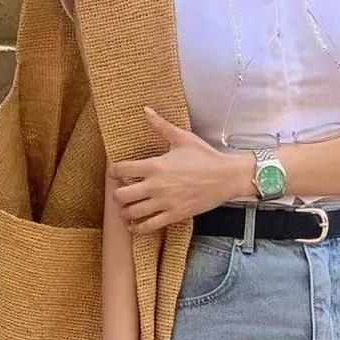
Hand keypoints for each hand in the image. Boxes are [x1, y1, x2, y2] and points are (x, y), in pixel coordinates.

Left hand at [111, 108, 252, 234]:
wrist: (227, 177)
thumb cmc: (206, 157)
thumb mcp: (182, 138)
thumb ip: (161, 126)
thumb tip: (146, 110)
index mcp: (155, 165)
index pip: (121, 170)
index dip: (113, 172)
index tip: (115, 173)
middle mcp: (156, 185)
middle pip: (121, 195)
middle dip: (116, 195)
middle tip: (120, 193)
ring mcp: (165, 203)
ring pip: (132, 213)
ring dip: (125, 212)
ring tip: (126, 210)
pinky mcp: (174, 215)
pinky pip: (149, 226)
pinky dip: (138, 228)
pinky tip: (135, 226)